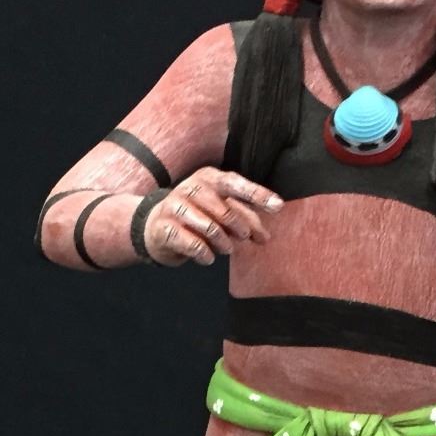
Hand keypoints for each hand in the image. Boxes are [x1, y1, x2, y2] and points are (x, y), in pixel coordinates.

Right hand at [144, 167, 282, 265]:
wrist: (156, 227)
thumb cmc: (197, 216)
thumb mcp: (220, 211)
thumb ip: (244, 219)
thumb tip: (265, 237)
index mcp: (209, 178)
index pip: (237, 184)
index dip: (258, 195)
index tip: (278, 206)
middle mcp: (191, 188)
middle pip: (226, 211)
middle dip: (241, 228)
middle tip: (245, 238)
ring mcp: (175, 206)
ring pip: (210, 229)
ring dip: (223, 244)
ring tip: (226, 249)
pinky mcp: (165, 227)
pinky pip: (193, 245)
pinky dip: (205, 255)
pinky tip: (207, 257)